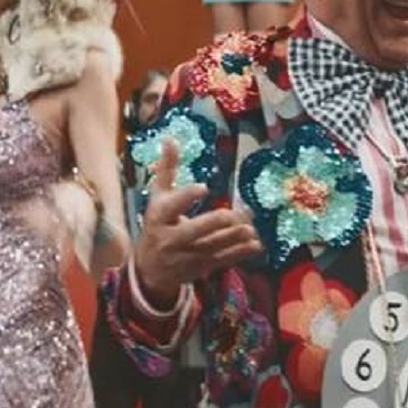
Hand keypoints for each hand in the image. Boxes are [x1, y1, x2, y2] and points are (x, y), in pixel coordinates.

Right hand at [133, 140, 262, 305]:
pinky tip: (256, 245)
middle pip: (194, 230)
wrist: (150, 269)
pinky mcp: (202, 266)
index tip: (203, 187)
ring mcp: (188, 255)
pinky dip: (240, 253)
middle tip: (231, 214)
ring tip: (250, 229)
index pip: (172, 207)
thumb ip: (166, 170)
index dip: (186, 197)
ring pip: (212, 246)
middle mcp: (172, 238)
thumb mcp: (157, 197)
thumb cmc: (157, 224)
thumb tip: (171, 139)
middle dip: (213, 223)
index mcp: (160, 217)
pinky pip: (223, 260)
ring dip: (233, 238)